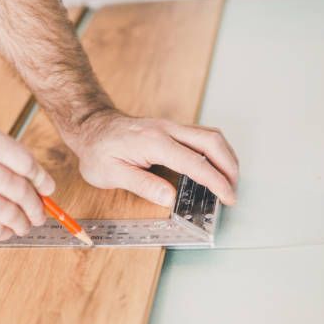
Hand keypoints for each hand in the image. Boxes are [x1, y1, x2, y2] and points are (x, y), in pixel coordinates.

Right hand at [0, 115, 54, 239]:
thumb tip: (26, 170)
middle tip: (39, 213)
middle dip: (35, 205)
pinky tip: (4, 231)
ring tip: (24, 224)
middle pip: (19, 188)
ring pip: (8, 211)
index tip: (47, 189)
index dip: (41, 178)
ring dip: (21, 222)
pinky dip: (2, 232)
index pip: (23, 160)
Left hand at [70, 111, 238, 205]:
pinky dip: (214, 151)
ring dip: (225, 156)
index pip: (195, 162)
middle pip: (212, 141)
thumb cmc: (97, 150)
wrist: (90, 126)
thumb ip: (141, 184)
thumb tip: (168, 197)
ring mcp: (170, 126)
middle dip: (230, 166)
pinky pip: (200, 135)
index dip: (216, 181)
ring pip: (210, 135)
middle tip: (233, 191)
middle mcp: (167, 129)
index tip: (228, 197)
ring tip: (229, 180)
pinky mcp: (170, 128)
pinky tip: (214, 166)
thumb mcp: (111, 173)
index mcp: (154, 142)